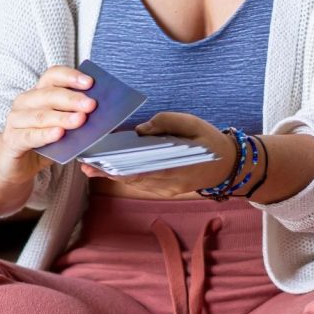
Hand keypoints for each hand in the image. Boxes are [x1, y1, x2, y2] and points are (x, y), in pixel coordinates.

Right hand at [0, 66, 97, 184]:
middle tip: (91, 105)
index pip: (53, 76)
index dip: (70, 77)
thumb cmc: (40, 142)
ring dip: (62, 117)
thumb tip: (96, 114)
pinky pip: (30, 136)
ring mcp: (16, 120)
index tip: (90, 83)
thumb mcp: (59, 127)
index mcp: (38, 93)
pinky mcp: (12, 140)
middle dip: (72, 99)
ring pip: (41, 115)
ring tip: (80, 120)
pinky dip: (45, 135)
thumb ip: (73, 118)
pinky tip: (59, 134)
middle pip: (49, 94)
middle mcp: (24, 102)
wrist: (13, 164)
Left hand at [80, 112, 237, 197]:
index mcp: (176, 167)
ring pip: (135, 184)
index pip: (142, 169)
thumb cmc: (209, 141)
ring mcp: (167, 190)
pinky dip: (126, 177)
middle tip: (86, 167)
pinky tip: (110, 170)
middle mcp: (169, 184)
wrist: (226, 165)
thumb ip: (166, 122)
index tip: (100, 161)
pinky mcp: (165, 191)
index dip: (118, 167)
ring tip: (91, 168)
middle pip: (133, 179)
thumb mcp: (193, 123)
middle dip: (108, 173)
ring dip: (113, 176)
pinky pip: (142, 184)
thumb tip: (140, 130)